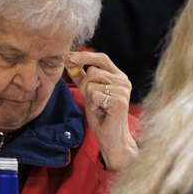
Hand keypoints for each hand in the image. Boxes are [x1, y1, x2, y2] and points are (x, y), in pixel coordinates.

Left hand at [66, 50, 136, 171]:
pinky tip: (102, 112)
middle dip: (85, 86)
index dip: (85, 56)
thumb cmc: (102, 116)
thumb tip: (69, 62)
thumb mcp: (89, 93)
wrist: (111, 137)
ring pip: (92, 84)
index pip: (102, 58)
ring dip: (89, 98)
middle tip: (93, 100)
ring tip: (99, 107)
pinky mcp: (120, 101)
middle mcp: (124, 81)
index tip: (69, 56)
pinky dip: (93, 105)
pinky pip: (95, 95)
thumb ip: (82, 78)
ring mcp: (123, 91)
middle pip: (93, 72)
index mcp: (118, 76)